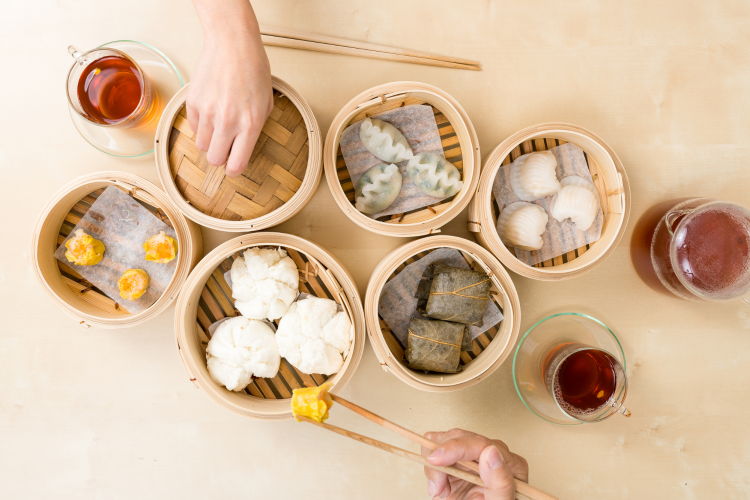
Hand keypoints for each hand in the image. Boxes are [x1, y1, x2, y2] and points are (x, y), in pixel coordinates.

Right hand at [188, 0, 272, 176]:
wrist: (233, 44)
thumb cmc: (254, 70)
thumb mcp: (266, 102)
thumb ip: (256, 127)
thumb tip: (244, 146)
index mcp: (250, 124)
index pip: (237, 165)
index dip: (234, 170)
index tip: (234, 167)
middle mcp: (228, 122)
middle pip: (215, 160)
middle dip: (220, 158)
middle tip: (225, 148)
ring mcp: (208, 113)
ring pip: (202, 146)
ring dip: (211, 141)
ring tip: (219, 127)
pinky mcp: (194, 103)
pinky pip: (194, 128)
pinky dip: (202, 126)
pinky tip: (211, 111)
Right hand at [421, 429, 528, 499]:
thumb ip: (500, 482)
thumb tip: (491, 452)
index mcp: (509, 463)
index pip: (480, 443)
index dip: (455, 447)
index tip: (437, 460)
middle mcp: (491, 454)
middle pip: (459, 437)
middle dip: (443, 460)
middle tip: (439, 488)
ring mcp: (471, 455)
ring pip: (442, 439)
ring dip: (435, 465)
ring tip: (441, 490)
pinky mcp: (455, 458)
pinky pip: (434, 447)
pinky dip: (431, 466)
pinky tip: (439, 484)